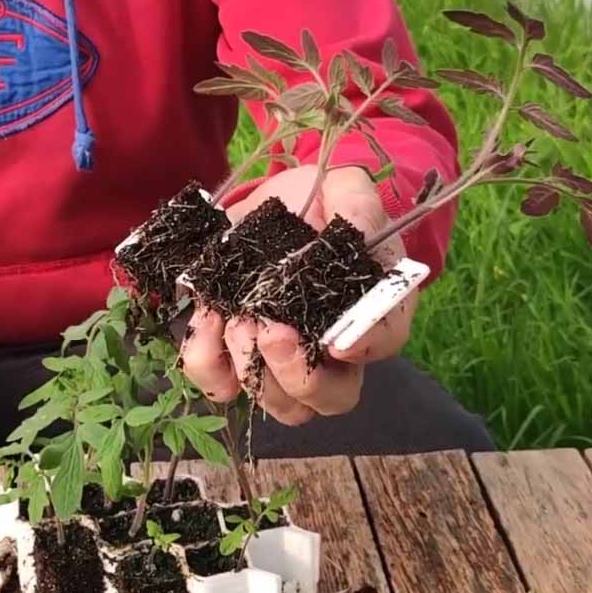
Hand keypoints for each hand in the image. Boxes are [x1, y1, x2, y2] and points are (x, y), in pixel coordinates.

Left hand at [181, 165, 416, 424]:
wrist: (273, 203)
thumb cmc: (321, 200)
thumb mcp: (345, 188)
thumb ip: (357, 206)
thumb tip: (353, 231)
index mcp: (374, 308)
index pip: (383, 342)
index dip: (364, 347)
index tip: (336, 340)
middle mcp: (332, 349)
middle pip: (331, 399)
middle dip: (297, 375)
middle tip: (272, 330)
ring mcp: (283, 358)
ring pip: (279, 404)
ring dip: (252, 369)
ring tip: (238, 317)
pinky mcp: (237, 352)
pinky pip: (220, 383)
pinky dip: (207, 360)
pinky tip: (208, 317)